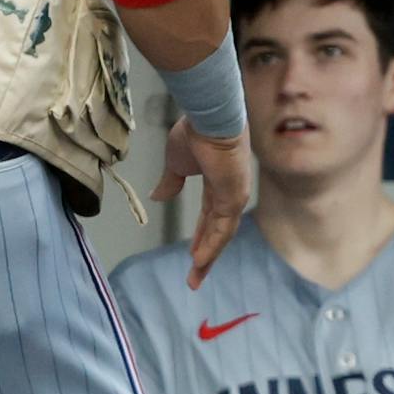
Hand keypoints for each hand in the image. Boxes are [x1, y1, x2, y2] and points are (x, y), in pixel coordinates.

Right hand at [152, 118, 249, 289]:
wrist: (208, 116)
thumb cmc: (193, 133)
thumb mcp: (176, 163)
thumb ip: (170, 182)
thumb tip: (158, 197)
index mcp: (217, 182)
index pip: (210, 216)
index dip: (200, 235)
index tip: (192, 254)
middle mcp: (229, 192)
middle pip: (217, 230)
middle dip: (205, 254)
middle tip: (195, 277)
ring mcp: (234, 196)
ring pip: (221, 234)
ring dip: (208, 256)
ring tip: (195, 276)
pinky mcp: (234, 197)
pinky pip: (223, 229)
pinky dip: (212, 246)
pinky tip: (200, 260)